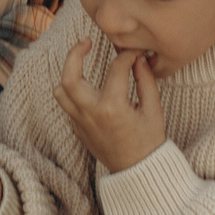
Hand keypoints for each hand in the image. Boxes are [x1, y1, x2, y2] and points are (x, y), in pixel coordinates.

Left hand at [55, 41, 166, 174]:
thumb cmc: (149, 141)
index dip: (128, 55)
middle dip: (74, 53)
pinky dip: (73, 92)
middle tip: (85, 42)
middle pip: (69, 77)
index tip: (134, 53)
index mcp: (113, 107)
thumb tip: (139, 59)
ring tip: (82, 66)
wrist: (138, 172)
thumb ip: (145, 80)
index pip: (116, 69)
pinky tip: (89, 87)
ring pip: (60, 91)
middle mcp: (92, 114)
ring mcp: (81, 123)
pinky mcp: (77, 130)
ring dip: (69, 75)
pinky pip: (67, 106)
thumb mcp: (153, 110)